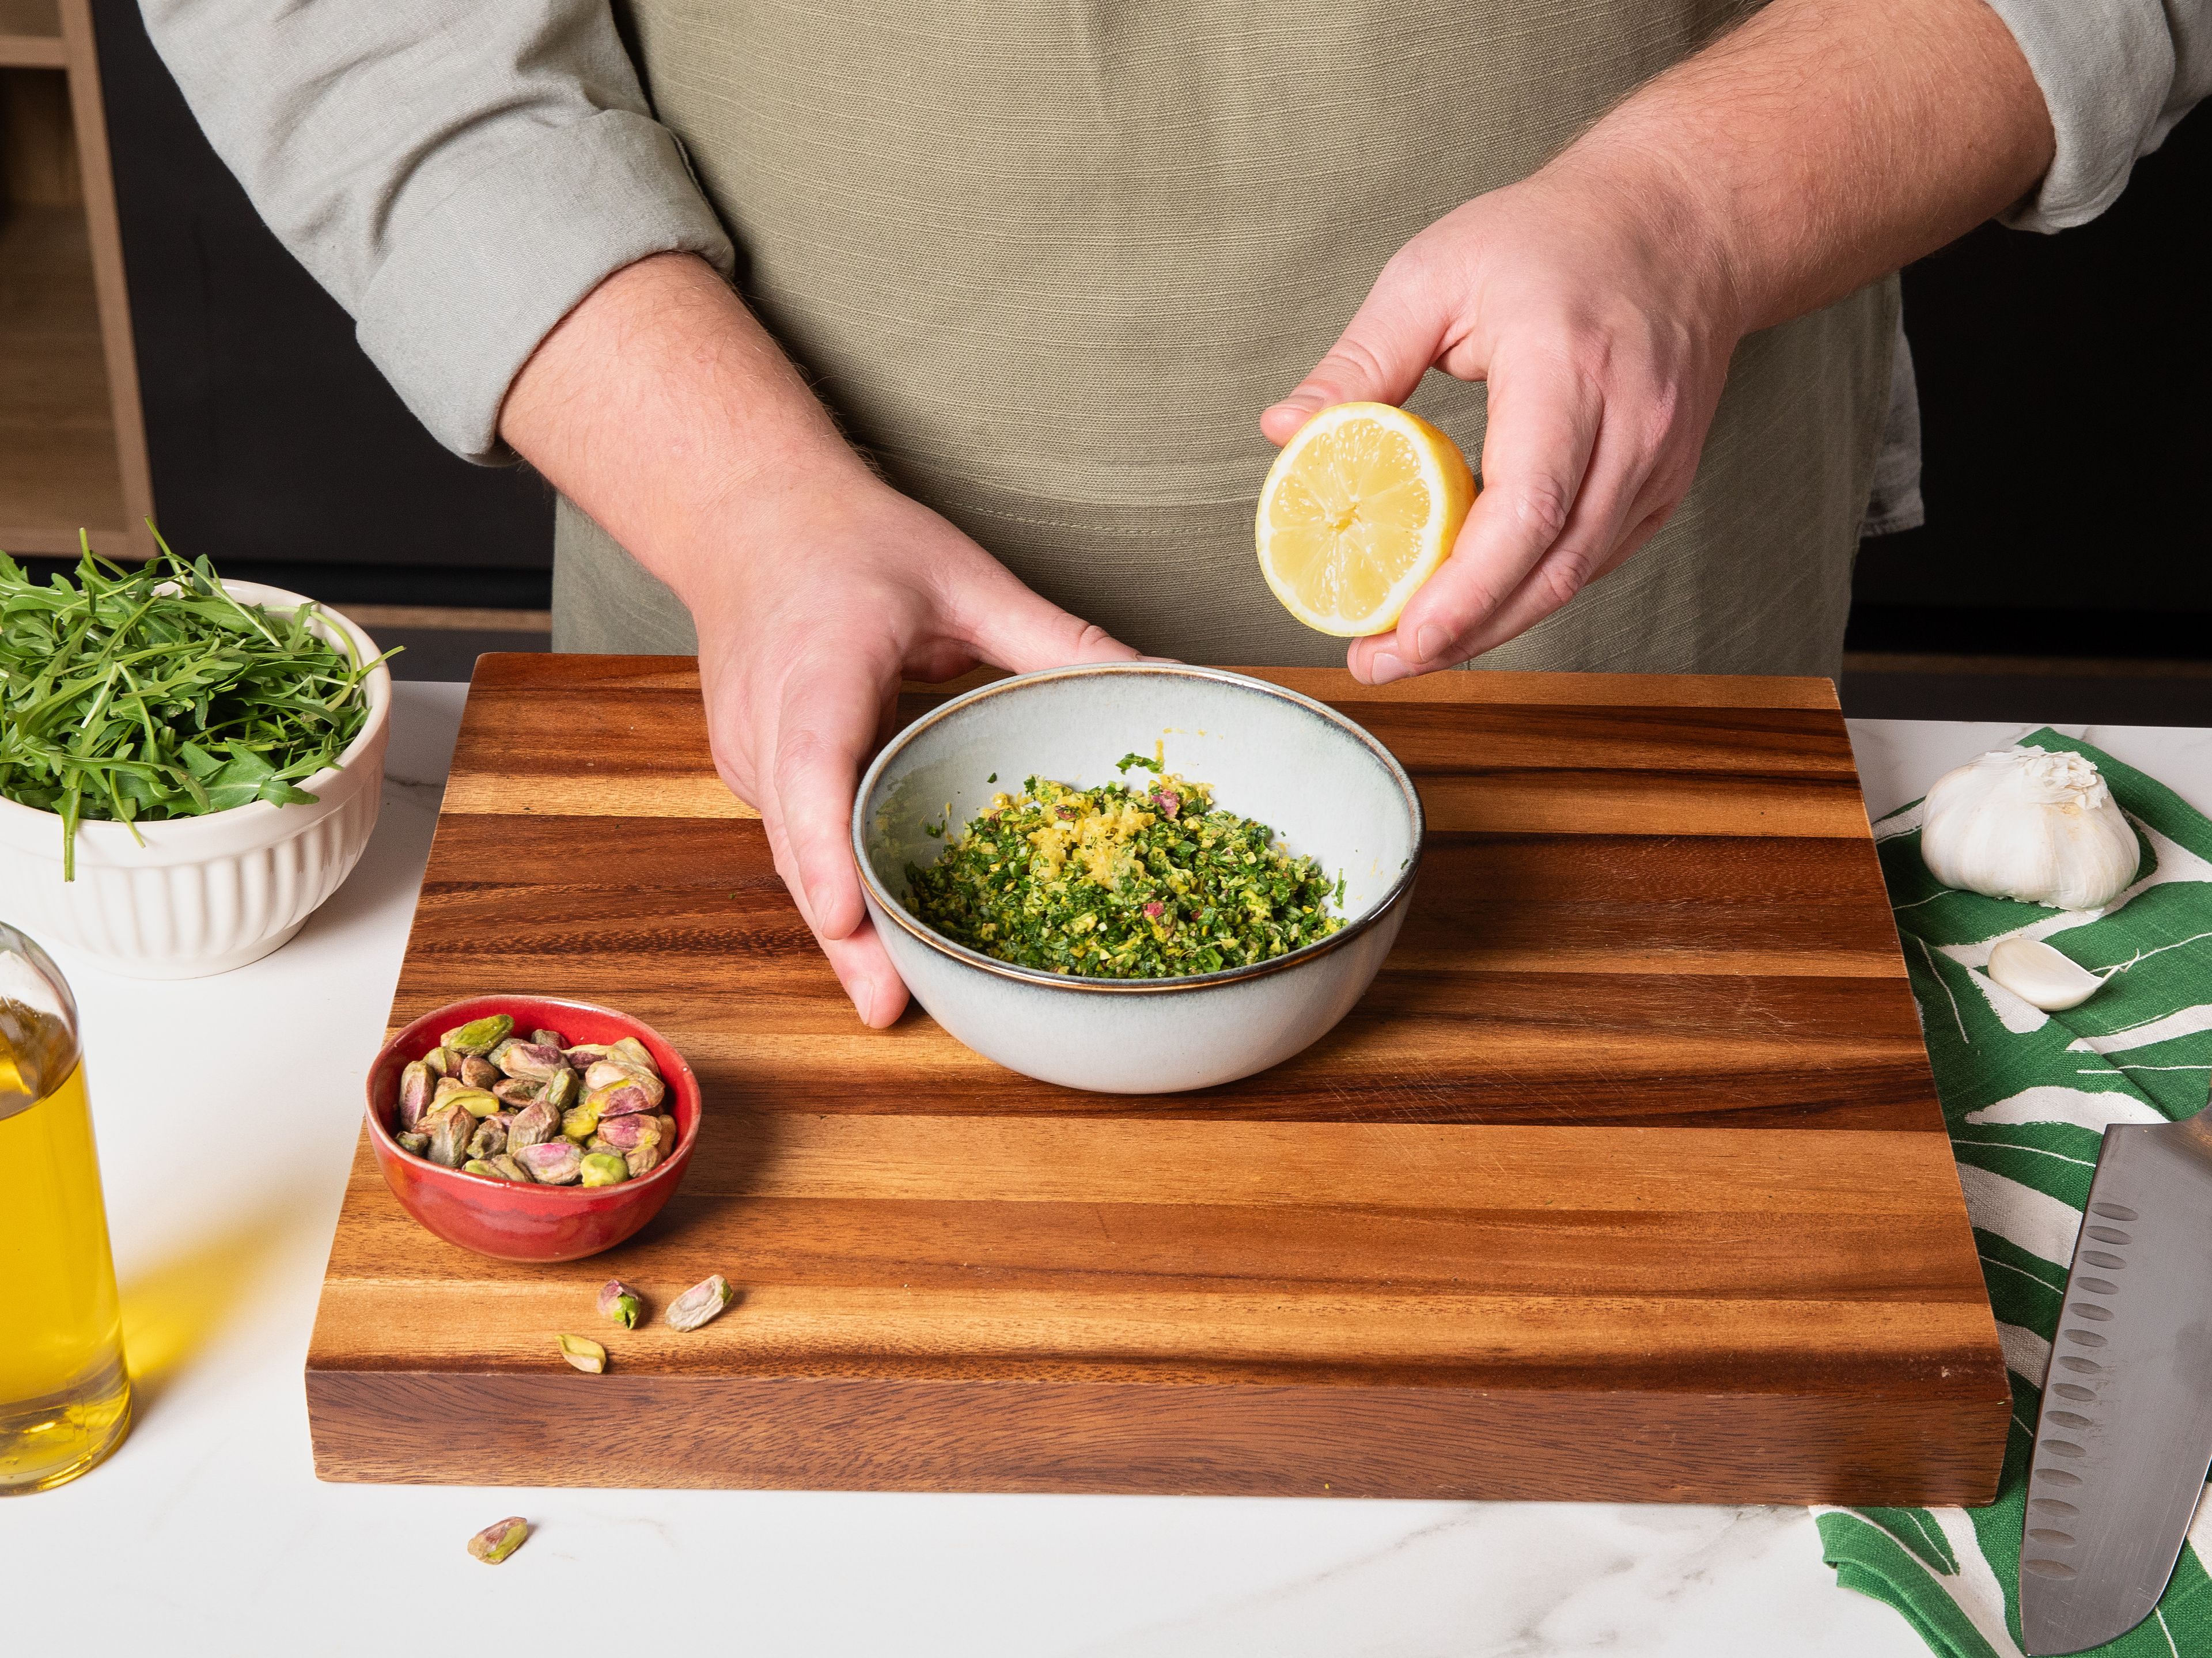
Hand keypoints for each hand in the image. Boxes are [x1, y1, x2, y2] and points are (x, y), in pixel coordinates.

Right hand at [499, 254, 1135, 1028]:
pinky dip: (835, 882)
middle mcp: (769, 721)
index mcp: (818, 663)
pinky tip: (883, 934)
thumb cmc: (849, 537)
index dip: (826, 849)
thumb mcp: (961, 573)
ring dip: (840, 922)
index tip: (844, 917)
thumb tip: (1152, 682)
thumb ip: (1053, 636)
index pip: (810, 765)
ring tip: (894, 997)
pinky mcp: (755, 773)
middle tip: (891, 1007)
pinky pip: (797, 838)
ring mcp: (749, 754)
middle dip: (842, 930)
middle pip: (799, 842)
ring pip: (795, 853)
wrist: (742, 513)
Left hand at [1262, 162, 1741, 683]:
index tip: (1400, 638)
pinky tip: (1470, 602)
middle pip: (1550, 567)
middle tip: (1378, 663)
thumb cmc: (1555, 237)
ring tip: (1408, 647)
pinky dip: (1527, 590)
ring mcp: (1657, 462)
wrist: (1682, 222)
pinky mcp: (1661, 485)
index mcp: (1569, 367)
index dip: (1464, 591)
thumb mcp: (1435, 273)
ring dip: (1490, 625)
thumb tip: (1282, 431)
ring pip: (1572, 578)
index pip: (1527, 506)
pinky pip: (1590, 560)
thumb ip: (1359, 359)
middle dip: (1462, 634)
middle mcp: (1630, 425)